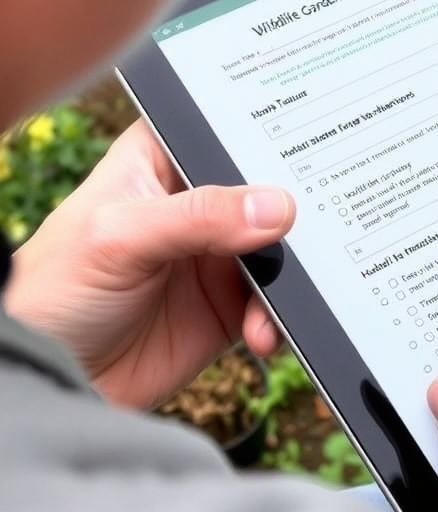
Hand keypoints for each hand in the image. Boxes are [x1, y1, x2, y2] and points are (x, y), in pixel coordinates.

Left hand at [4, 120, 291, 407]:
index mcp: (161, 160)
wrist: (50, 381)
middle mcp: (196, 202)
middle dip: (293, 207)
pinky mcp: (228, 304)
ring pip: (278, 247)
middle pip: (264, 188)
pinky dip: (279, 314)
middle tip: (313, 225)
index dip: (266, 131)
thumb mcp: (121, 237)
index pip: (223, 131)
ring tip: (280, 294)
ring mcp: (216, 254)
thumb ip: (199, 216)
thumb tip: (276, 206)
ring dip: (290, 270)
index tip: (312, 141)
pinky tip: (261, 331)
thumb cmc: (54, 291)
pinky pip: (273, 301)